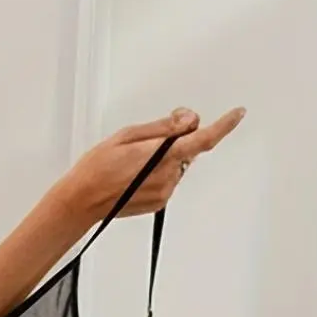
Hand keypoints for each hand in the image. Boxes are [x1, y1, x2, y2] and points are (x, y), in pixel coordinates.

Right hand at [61, 106, 246, 224]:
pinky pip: (168, 180)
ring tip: (133, 163)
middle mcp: (168, 176)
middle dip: (177, 140)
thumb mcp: (127, 135)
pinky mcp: (159, 202)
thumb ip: (163, 127)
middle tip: (150, 138)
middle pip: (188, 150)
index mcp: (162, 156)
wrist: (80, 201)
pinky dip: (157, 173)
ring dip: (164, 158)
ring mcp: (165, 192)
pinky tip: (134, 176)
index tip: (236, 114)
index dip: (223, 125)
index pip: (203, 138)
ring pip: (177, 165)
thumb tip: (188, 120)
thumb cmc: (97, 168)